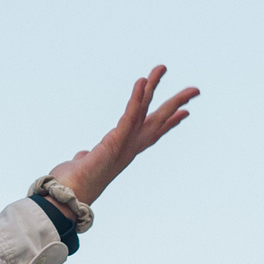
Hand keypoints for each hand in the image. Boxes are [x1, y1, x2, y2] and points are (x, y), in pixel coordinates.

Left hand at [47, 66, 197, 204]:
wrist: (68, 196)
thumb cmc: (74, 184)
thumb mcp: (85, 164)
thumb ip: (88, 157)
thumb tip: (83, 156)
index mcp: (126, 151)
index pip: (153, 133)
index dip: (170, 122)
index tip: (185, 113)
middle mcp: (131, 147)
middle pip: (158, 120)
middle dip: (176, 103)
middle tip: (195, 90)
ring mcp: (126, 144)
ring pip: (145, 109)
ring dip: (153, 86)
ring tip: (161, 68)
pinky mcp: (116, 141)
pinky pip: (129, 114)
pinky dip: (136, 97)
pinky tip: (142, 81)